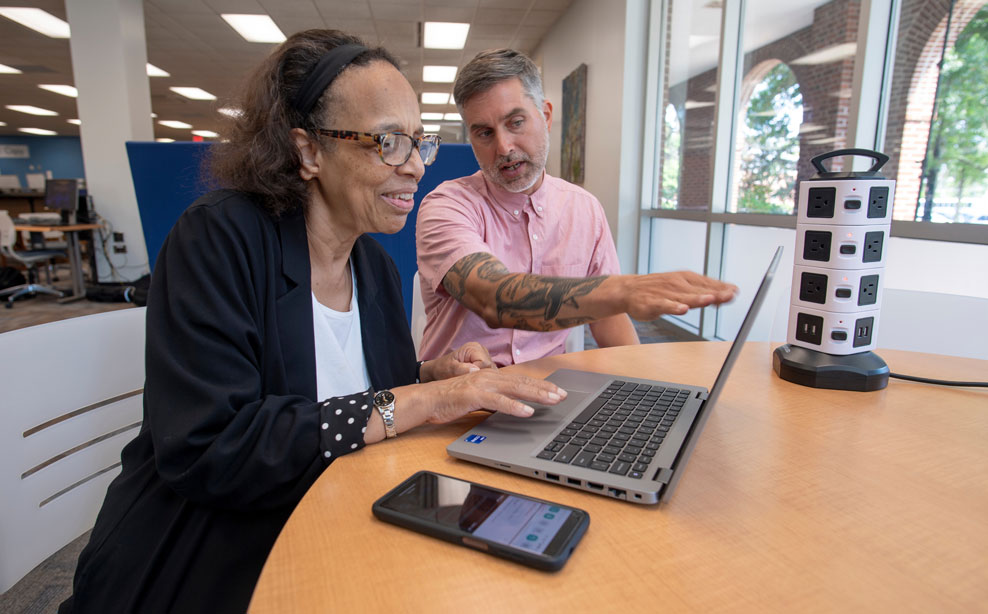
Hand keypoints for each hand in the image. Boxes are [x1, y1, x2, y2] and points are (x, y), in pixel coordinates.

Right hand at [404, 370, 566, 424]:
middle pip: (523, 382)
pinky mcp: (474, 395)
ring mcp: (482, 385)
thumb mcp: (478, 398)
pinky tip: (528, 411)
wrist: (427, 399)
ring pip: (515, 389)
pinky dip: (515, 406)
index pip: (521, 380)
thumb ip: (495, 400)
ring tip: (553, 400)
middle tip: (563, 395)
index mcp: (491, 377)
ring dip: (536, 395)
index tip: (558, 391)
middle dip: (545, 389)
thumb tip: (513, 408)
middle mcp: (489, 376)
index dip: (541, 385)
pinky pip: (498, 401)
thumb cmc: (450, 399)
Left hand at [421, 342, 496, 381]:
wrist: (438, 369)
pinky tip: (474, 382)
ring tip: (470, 382)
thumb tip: (476, 370)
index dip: (478, 375)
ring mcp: (484, 356)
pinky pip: (490, 373)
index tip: (466, 380)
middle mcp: (481, 349)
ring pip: (492, 371)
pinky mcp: (485, 363)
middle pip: (490, 367)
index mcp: (473, 348)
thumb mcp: (449, 369)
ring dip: (483, 379)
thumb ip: (461, 369)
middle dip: (481, 377)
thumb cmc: (442, 369)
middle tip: (468, 383)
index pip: (485, 363)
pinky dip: (483, 379)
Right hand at [623, 271, 737, 319]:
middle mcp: (677, 284)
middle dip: (716, 293)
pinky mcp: (652, 303)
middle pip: (699, 290)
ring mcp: (665, 293)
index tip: (736, 292)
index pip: (708, 283)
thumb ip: (703, 292)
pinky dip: (673, 307)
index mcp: (686, 278)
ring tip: (710, 299)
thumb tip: (728, 295)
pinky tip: (682, 309)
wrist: (628, 290)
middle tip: (730, 295)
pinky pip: (664, 305)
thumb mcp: (683, 287)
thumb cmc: (659, 290)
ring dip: (698, 298)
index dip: (722, 288)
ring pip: (684, 297)